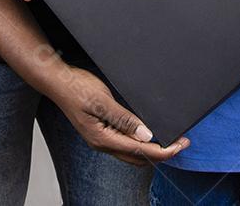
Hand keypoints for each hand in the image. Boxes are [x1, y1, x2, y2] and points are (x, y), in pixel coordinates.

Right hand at [49, 64, 189, 164]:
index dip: (164, 150)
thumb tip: (146, 135)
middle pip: (138, 158)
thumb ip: (124, 119)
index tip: (180, 145)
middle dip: (162, 153)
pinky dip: (140, 143)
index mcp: (103, 139)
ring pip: (132, 154)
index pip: (140, 151)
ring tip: (170, 138)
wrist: (58, 82)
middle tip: (180, 142)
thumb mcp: (102, 101)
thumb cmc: (76, 89)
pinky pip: (125, 144)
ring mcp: (101, 139)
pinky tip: (148, 133)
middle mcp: (103, 144)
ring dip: (152, 149)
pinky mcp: (102, 132)